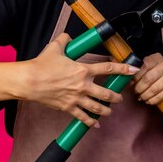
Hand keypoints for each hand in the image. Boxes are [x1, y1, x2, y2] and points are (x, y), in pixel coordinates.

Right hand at [24, 33, 138, 126]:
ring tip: (110, 111)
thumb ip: (65, 40)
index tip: (133, 70)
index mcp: (83, 70)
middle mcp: (82, 85)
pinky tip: (95, 124)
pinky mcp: (68, 108)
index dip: (122, 69)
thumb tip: (68, 37)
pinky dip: (90, 122)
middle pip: (106, 93)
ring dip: (106, 110)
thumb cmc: (42, 65)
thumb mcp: (55, 47)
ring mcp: (76, 98)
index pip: (107, 68)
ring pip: (97, 107)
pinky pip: (82, 117)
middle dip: (116, 96)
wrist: (29, 81)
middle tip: (120, 97)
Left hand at [132, 53, 162, 104]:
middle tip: (136, 92)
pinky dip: (152, 100)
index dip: (137, 75)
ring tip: (141, 97)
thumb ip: (140, 72)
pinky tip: (149, 101)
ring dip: (145, 95)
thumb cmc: (158, 79)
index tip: (132, 83)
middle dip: (140, 87)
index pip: (145, 65)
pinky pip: (161, 95)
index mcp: (158, 58)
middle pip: (149, 77)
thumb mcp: (149, 71)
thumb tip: (128, 79)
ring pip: (154, 88)